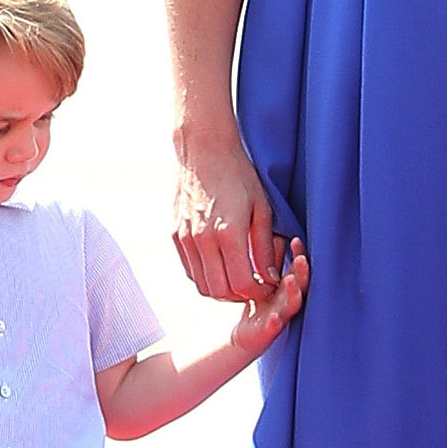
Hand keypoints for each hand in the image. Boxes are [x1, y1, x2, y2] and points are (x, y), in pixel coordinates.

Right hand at [173, 131, 282, 302]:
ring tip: (239, 278)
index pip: (243, 284)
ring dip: (222, 290)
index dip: (259, 292)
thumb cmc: (240, 176)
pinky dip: (207, 278)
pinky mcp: (176, 235)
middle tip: (255, 286)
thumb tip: (270, 277)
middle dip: (241, 296)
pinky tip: (221, 266)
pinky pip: (191, 271)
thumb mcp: (263, 209)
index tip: (269, 285)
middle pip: (221, 292)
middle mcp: (203, 239)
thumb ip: (264, 247)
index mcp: (228, 232)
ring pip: (203, 286)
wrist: (205, 151)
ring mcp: (186, 239)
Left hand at [232, 239, 308, 355]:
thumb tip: (277, 235)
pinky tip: (275, 316)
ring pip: (291, 305)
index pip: (297, 268)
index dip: (298, 255)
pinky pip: (273, 327)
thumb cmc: (259, 303)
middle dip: (302, 272)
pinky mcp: (268, 332)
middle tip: (302, 258)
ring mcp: (280, 316)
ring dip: (293, 293)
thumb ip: (270, 260)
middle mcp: (287, 301)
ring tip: (291, 280)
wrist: (246, 334)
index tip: (296, 240)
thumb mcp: (264, 277)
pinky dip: (276, 322)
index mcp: (287, 286)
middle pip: (299, 285)